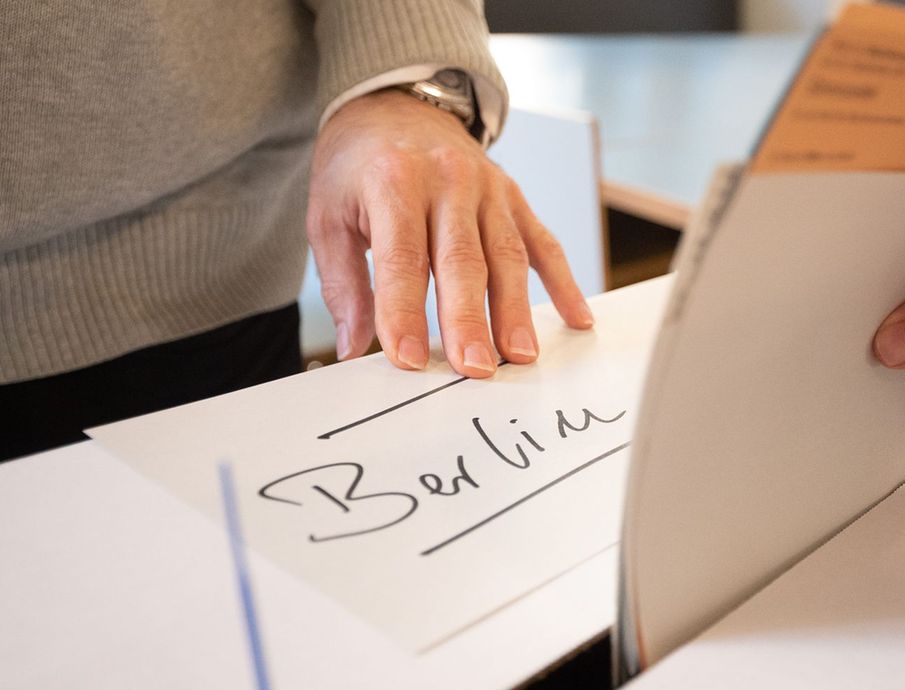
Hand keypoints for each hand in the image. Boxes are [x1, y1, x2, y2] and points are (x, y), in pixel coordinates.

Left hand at [307, 90, 593, 376]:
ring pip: (508, 256)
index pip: (403, 259)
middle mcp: (447, 181)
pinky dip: (564, 283)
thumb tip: (354, 346)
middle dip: (470, 320)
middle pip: (463, 261)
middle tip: (475, 368)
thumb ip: (343, 285)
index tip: (409, 359)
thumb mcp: (328, 216)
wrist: (394, 106)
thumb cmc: (358, 167)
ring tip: (520, 356)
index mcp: (394, 182)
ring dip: (516, 310)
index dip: (405, 313)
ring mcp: (488, 189)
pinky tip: (575, 319)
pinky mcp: (514, 198)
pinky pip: (543, 244)